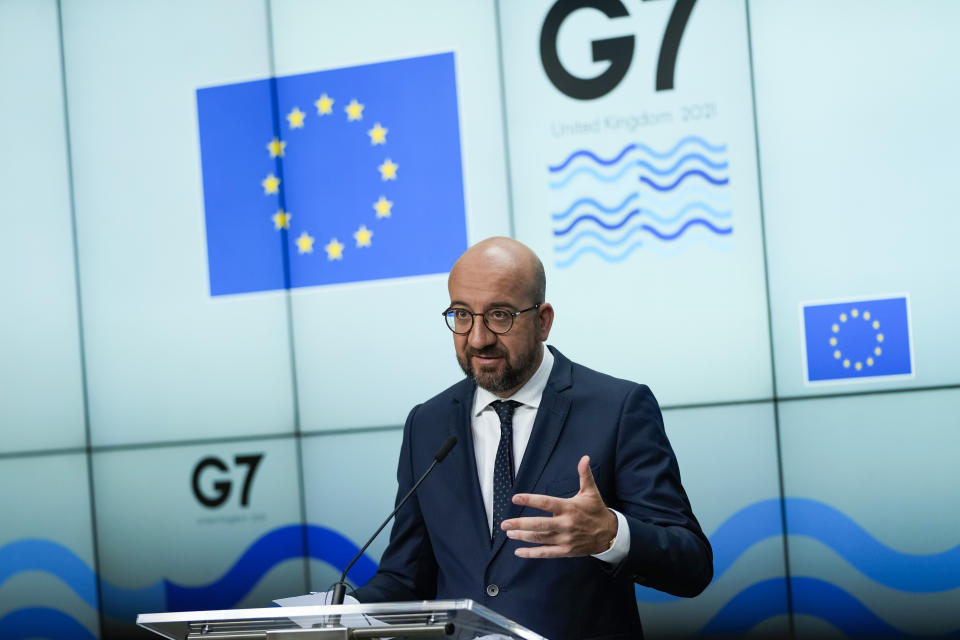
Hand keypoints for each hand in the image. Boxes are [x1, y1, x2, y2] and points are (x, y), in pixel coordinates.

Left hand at [501, 455, 617, 557]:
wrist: (610, 534)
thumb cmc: (596, 510)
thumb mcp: (591, 492)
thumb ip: (584, 475)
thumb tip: (585, 458)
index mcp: (569, 508)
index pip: (546, 503)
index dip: (530, 500)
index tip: (515, 498)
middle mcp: (566, 524)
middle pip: (539, 524)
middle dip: (520, 524)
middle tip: (504, 523)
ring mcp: (565, 539)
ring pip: (540, 538)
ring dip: (523, 536)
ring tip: (509, 532)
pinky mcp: (566, 551)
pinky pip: (546, 552)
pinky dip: (532, 553)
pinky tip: (519, 552)